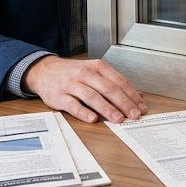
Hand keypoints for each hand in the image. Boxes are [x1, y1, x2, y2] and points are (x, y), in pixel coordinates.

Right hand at [21, 56, 147, 123]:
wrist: (44, 70)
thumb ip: (115, 83)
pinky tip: (92, 119)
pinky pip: (73, 104)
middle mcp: (86, 74)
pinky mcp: (59, 95)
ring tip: (118, 119)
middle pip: (109, 89)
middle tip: (134, 115)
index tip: (141, 107)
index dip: (132, 95)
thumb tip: (138, 96)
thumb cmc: (73, 73)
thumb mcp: (95, 72)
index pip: (119, 81)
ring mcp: (72, 84)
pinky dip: (83, 112)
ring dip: (107, 109)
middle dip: (124, 103)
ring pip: (92, 96)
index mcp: (97, 67)